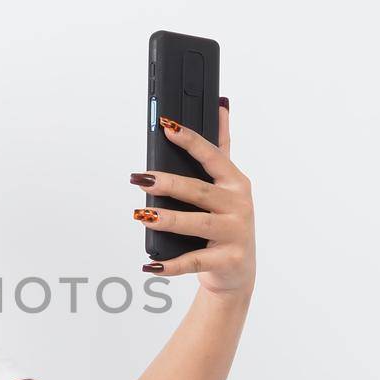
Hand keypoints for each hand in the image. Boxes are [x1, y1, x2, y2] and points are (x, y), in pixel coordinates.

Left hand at [131, 101, 255, 296]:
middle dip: (169, 183)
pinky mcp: (227, 260)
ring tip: (142, 215)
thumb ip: (221, 148)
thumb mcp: (227, 185)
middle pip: (199, 191)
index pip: (212, 156)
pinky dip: (172, 264)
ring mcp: (235, 234)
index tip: (167, 126)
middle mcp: (239, 206)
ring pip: (197, 224)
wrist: (238, 272)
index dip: (190, 140)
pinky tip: (150, 263)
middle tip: (140, 178)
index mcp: (236, 183)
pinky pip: (194, 261)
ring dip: (168, 220)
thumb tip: (221, 107)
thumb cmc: (227, 223)